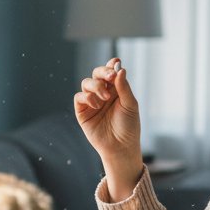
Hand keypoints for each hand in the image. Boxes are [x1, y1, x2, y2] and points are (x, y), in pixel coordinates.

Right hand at [73, 59, 143, 199]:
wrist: (120, 147)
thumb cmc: (129, 127)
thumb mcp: (130, 105)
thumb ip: (124, 87)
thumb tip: (120, 68)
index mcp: (116, 90)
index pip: (111, 72)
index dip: (111, 65)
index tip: (116, 62)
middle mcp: (103, 94)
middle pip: (97, 74)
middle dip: (102, 72)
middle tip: (110, 76)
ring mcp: (92, 102)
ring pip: (87, 83)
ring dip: (96, 86)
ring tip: (105, 97)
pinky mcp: (82, 112)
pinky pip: (79, 97)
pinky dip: (87, 97)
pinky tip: (97, 104)